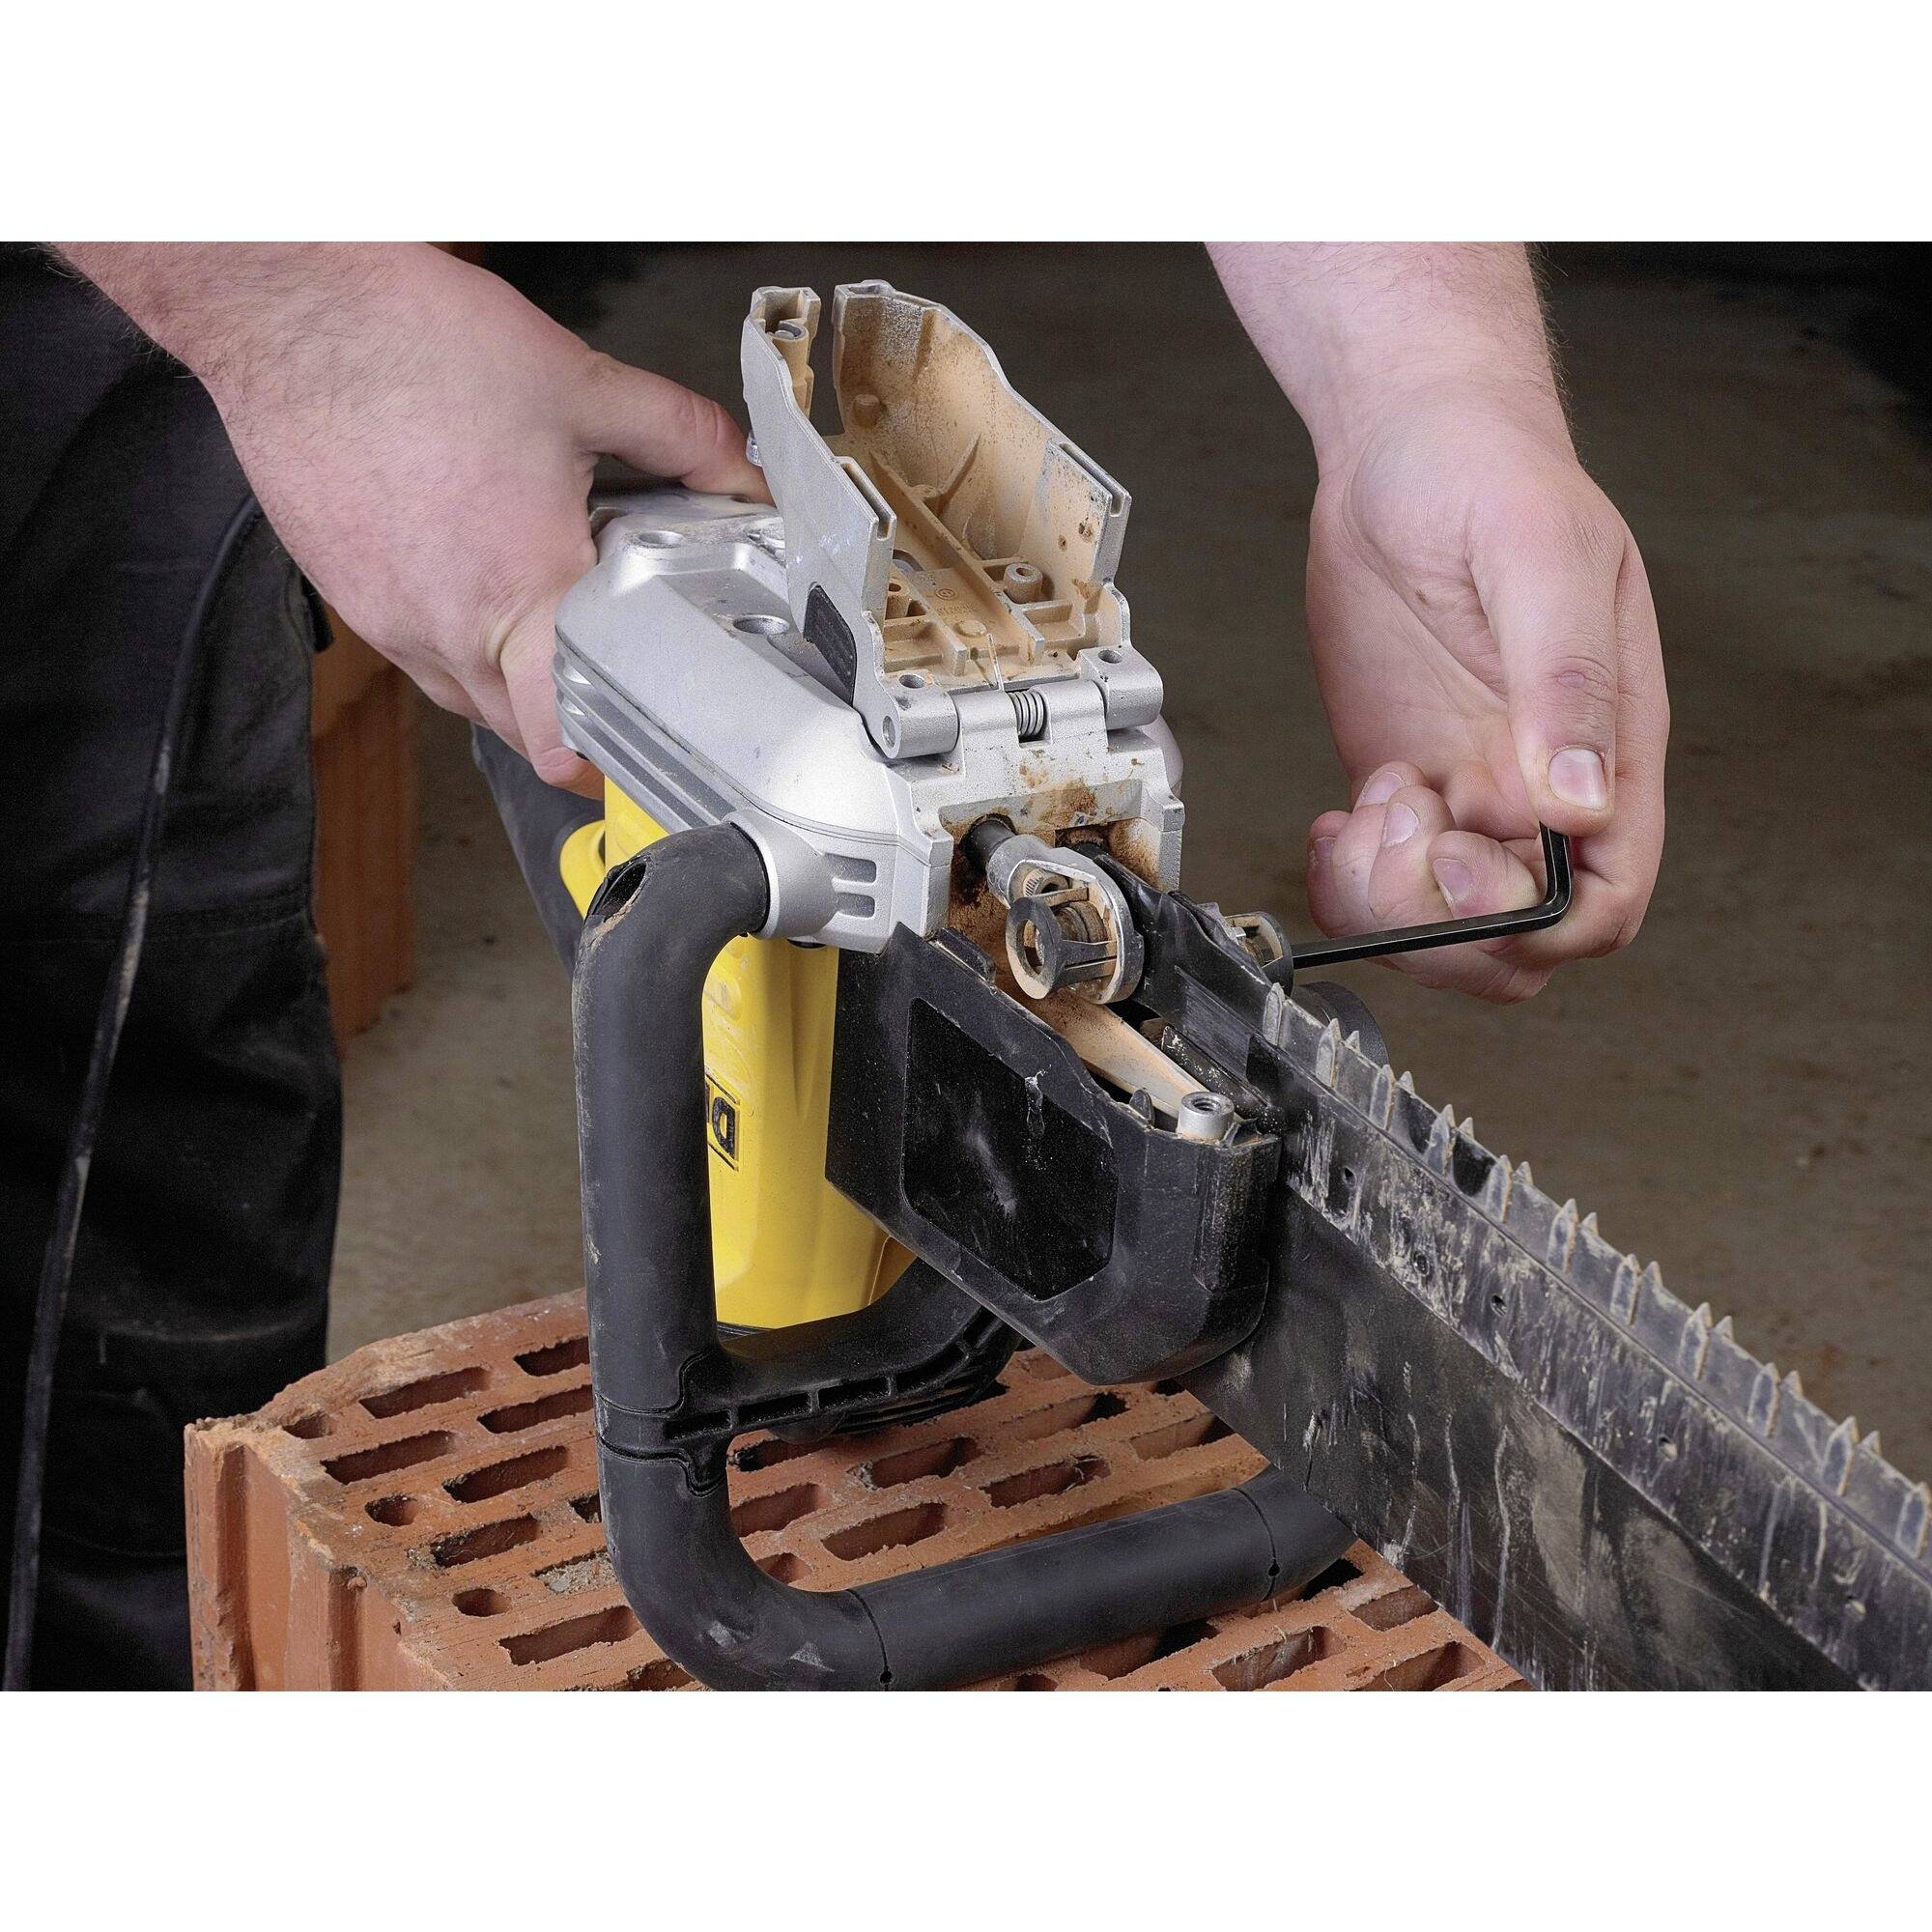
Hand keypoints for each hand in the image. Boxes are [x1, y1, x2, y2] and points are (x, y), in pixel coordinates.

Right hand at [63, 244, 767, 793]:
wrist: (290, 308)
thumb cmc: (418, 344)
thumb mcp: (581, 384)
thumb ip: (682, 437)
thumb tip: (742, 472)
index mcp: (519, 593)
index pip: (561, 738)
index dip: (607, 763)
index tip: (640, 754)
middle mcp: (446, 628)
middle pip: (520, 732)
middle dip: (572, 727)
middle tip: (619, 691)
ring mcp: (388, 621)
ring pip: (468, 700)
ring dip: (517, 689)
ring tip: (558, 634)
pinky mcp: (349, 598)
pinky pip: (420, 656)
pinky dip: (463, 646)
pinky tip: (488, 590)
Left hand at [1301, 385, 1666, 999]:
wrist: (1402, 444)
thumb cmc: (1488, 471)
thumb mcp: (1538, 557)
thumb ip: (1565, 680)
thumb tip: (1581, 800)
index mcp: (1608, 750)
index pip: (1606, 900)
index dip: (1536, 921)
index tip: (1461, 856)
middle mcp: (1542, 787)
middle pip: (1519, 939)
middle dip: (1447, 925)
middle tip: (1399, 824)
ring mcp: (1469, 791)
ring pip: (1446, 926)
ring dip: (1391, 904)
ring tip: (1369, 805)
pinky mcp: (1405, 784)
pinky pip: (1385, 883)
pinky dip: (1350, 882)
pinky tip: (1337, 820)